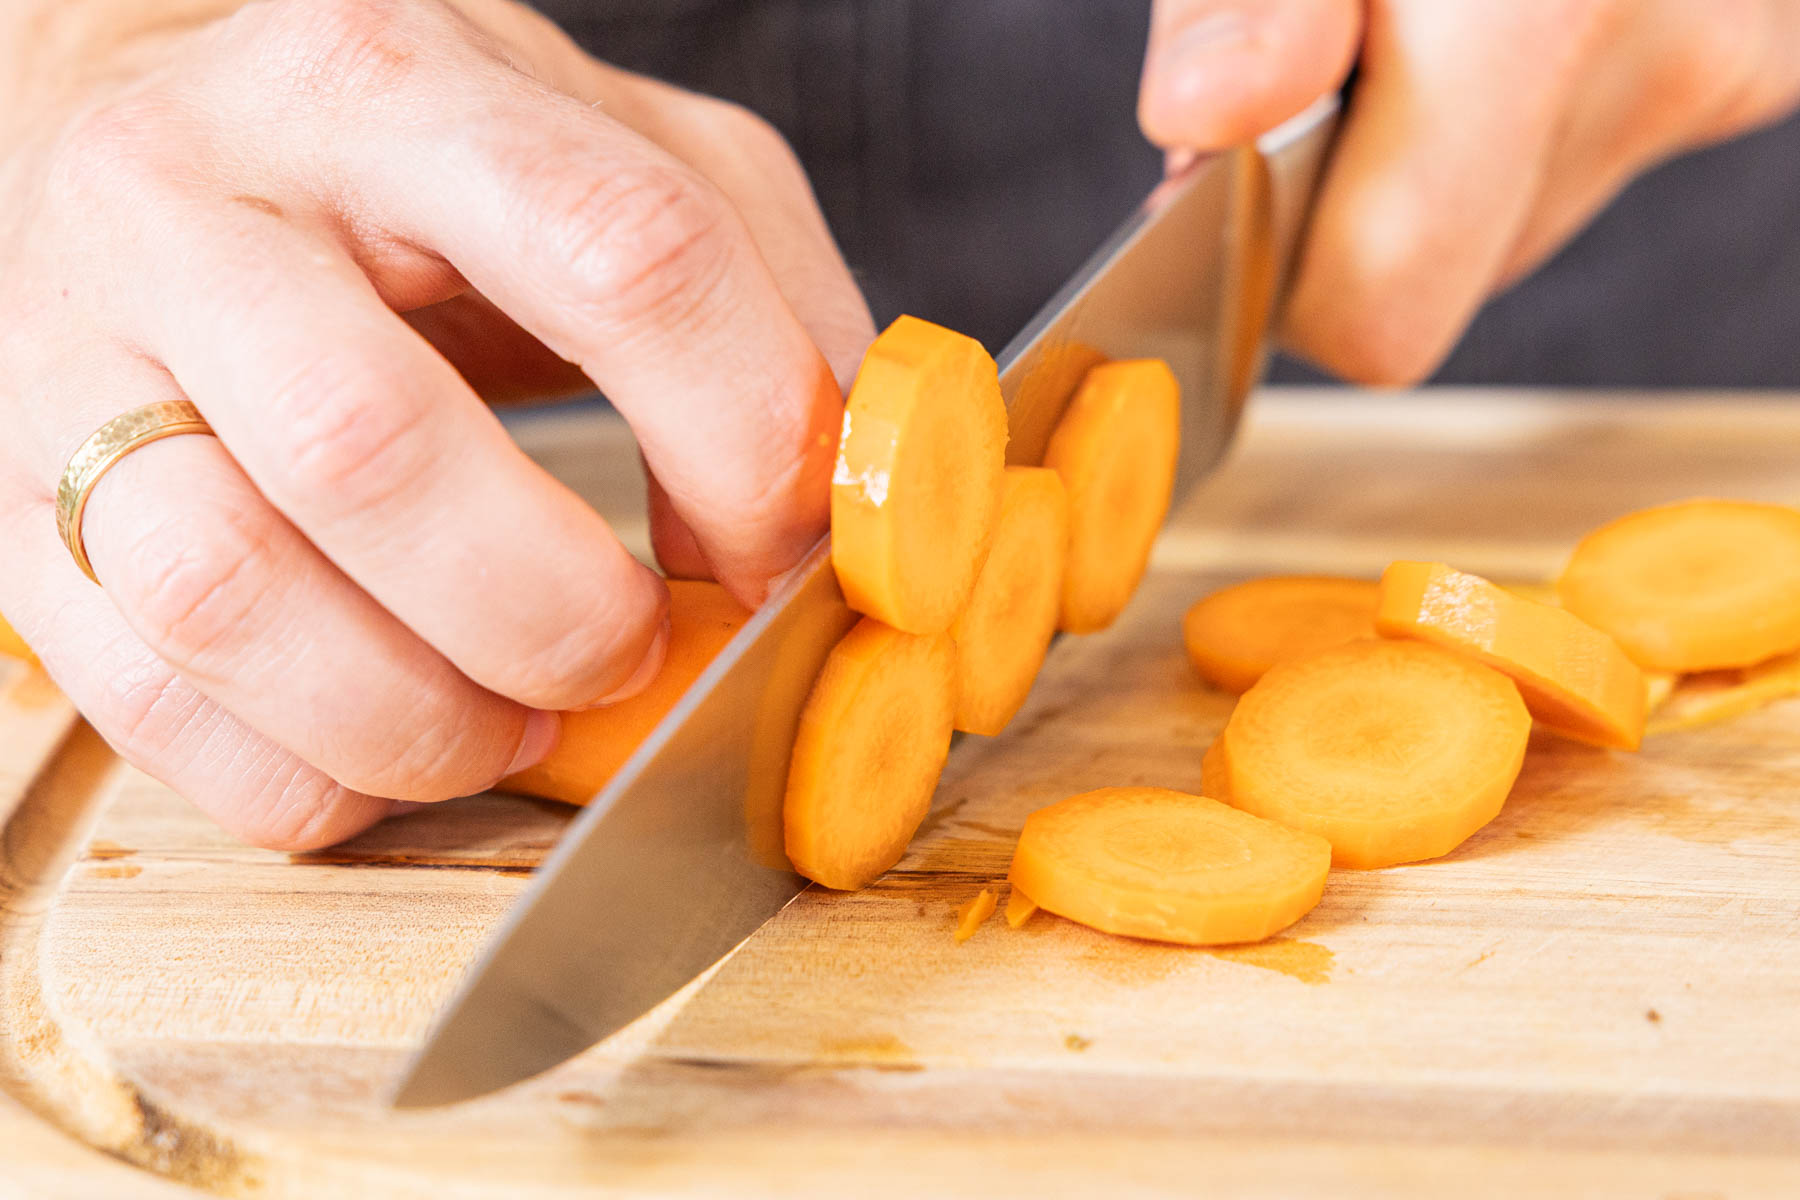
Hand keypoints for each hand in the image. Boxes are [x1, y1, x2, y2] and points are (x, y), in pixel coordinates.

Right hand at [0, 0, 872, 848]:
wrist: (130, 124)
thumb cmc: (408, 163)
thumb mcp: (616, 155)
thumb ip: (761, 301)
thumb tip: (830, 508)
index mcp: (400, 87)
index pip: (618, 254)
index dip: (740, 439)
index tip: (785, 548)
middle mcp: (202, 201)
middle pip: (378, 447)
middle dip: (552, 606)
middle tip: (628, 650)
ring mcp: (71, 355)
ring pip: (225, 591)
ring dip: (417, 717)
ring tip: (508, 716)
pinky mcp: (11, 503)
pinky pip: (143, 700)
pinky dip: (302, 772)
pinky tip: (390, 744)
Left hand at [1137, 0, 1799, 381]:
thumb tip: (1203, 123)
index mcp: (1537, 11)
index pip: (1379, 311)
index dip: (1282, 274)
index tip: (1240, 177)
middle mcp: (1663, 55)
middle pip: (1444, 279)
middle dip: (1355, 205)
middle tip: (1319, 64)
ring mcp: (1719, 66)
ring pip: (1507, 226)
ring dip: (1426, 155)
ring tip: (1417, 17)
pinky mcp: (1743, 64)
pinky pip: (1569, 161)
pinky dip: (1502, 118)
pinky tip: (1490, 21)